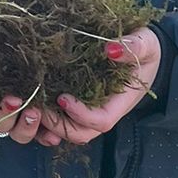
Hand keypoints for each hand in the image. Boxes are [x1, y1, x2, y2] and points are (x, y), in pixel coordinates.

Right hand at [0, 29, 43, 142]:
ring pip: (19, 135)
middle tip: (17, 99)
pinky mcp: (37, 128)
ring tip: (36, 110)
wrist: (12, 69)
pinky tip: (54, 134)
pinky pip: (42, 138)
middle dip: (6, 114)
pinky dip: (48, 137)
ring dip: (27, 125)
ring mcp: (16, 125)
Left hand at [30, 29, 162, 146]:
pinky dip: (46, 121)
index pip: (101, 120)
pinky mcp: (80, 102)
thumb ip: (134, 46)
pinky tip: (31, 108)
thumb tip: (110, 48)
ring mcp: (91, 109)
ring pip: (69, 130)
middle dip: (58, 125)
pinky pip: (63, 120)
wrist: (145, 51)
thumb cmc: (147, 49)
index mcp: (120, 102)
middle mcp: (104, 110)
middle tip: (37, 105)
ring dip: (49, 126)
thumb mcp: (146, 43)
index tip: (63, 97)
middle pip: (81, 133)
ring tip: (30, 108)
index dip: (81, 115)